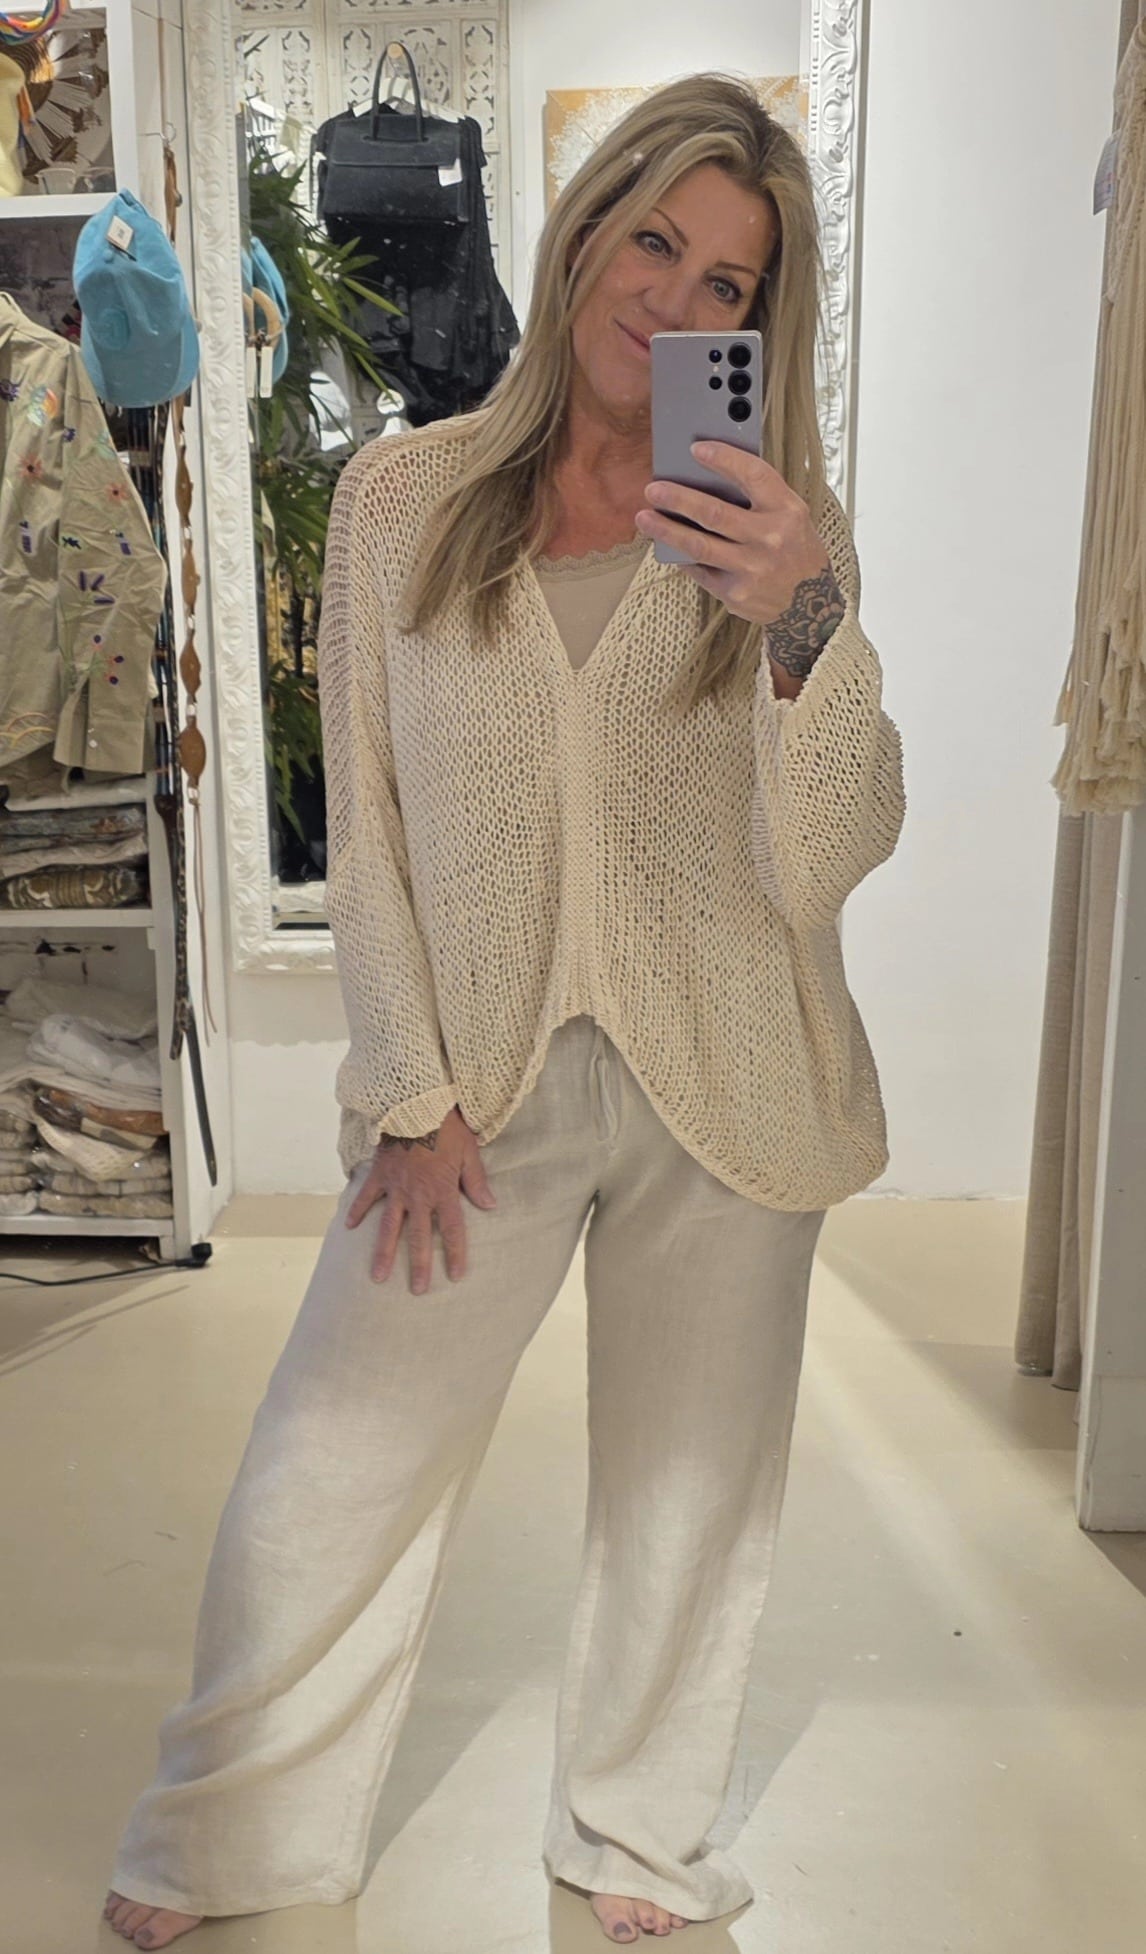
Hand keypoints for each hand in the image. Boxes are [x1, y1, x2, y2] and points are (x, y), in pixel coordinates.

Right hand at [345, 1105, 496, 1293]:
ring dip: (384, 1253)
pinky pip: (366, 1197)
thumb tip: (490, 1205)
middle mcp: (418, 1195)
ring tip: (378, 1277)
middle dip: (419, 1266)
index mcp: (443, 1191)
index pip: (452, 1229)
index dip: (456, 1253)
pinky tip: (349, 1228)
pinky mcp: (379, 1175)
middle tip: (418, 1291)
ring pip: (389, 1227)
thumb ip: (477, 1181)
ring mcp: (395, 1188)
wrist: (414, 1103)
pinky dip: (357, 1211)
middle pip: (419, 1237)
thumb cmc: (446, 1126)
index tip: (456, 1275)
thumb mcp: (469, 1152)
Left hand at [636, 443, 845, 675]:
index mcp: (787, 511)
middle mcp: (770, 539)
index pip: (753, 475)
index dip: (723, 459)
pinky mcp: (736, 593)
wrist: (811, 605)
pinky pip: (699, 570)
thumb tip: (709, 474)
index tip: (696, 448)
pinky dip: (680, 555)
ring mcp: (752, 568)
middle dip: (679, 498)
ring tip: (644, 517)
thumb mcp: (791, 515)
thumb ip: (759, 496)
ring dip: (666, 529)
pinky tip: (666, 544)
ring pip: (699, 545)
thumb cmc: (794, 549)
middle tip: (653, 488)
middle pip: (715, 513)